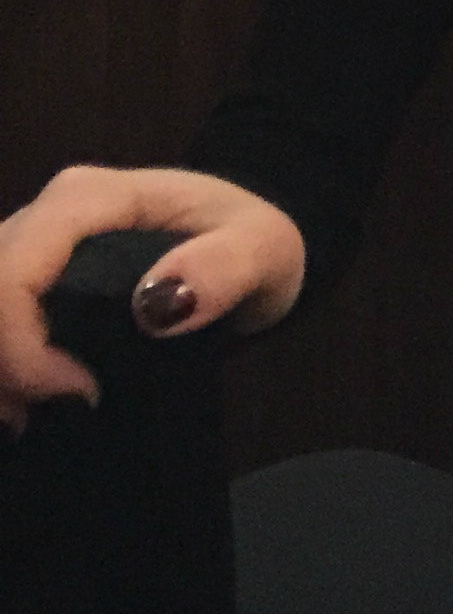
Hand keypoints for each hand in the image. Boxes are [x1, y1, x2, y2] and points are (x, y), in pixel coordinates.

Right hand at [0, 166, 304, 428]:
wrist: (247, 242)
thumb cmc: (254, 240)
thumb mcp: (265, 250)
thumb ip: (223, 268)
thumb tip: (155, 306)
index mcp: (91, 198)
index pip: (13, 273)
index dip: (22, 345)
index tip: (78, 392)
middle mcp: (47, 216)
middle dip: (3, 365)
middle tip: (48, 414)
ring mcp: (30, 246)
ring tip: (38, 415)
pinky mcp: (28, 280)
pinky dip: (3, 366)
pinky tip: (30, 402)